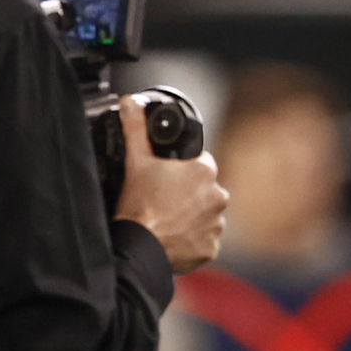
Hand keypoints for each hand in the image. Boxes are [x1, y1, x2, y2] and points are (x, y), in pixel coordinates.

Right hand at [112, 97, 228, 273]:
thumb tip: (131, 103)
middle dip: (187, 193)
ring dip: (191, 216)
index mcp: (205, 172)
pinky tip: (172, 236)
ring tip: (166, 219)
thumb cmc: (139, 205)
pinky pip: (203, 239)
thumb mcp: (135, 161)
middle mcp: (219, 196)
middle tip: (163, 200)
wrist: (139, 247)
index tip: (167, 178)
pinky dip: (191, 238)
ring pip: (205, 215)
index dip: (182, 169)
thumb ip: (136, 128)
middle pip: (204, 190)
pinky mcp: (212, 247)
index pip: (200, 163)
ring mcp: (217, 224)